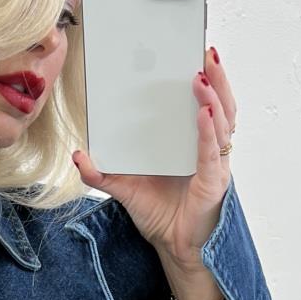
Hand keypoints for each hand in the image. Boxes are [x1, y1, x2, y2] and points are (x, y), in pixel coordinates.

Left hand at [71, 46, 236, 268]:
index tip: (195, 51)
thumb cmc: (161, 214)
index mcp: (192, 142)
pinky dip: (207, 132)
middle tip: (206, 51)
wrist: (174, 248)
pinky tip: (202, 114)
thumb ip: (101, 173)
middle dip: (216, 77)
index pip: (203, 103)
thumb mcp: (124, 188)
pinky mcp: (213, 183)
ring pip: (222, 123)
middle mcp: (209, 148)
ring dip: (214, 96)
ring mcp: (215, 164)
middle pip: (221, 105)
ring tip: (201, 75)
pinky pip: (211, 152)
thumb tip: (78, 154)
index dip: (204, 78)